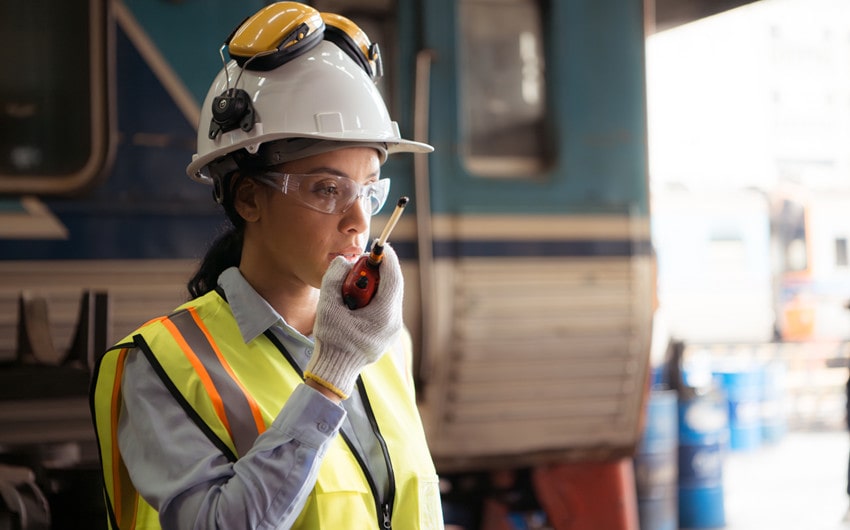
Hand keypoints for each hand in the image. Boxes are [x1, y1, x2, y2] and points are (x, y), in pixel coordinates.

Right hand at [304, 241, 403, 398]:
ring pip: (391, 296)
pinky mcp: (388, 334)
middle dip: (380, 270)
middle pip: (394, 286)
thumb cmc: (331, 340)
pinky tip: (359, 298)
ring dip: (377, 284)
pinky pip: (387, 307)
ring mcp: (393, 330)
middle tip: (365, 261)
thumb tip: (345, 261)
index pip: (392, 279)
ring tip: (357, 281)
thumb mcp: (328, 306)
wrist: (335, 371)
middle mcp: (394, 323)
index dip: (387, 259)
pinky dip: (376, 297)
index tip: (380, 246)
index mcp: (383, 316)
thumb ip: (334, 278)